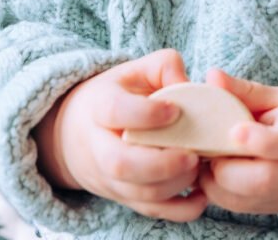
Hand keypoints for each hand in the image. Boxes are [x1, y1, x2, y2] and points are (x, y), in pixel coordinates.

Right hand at [34, 49, 207, 222]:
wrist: (76, 133)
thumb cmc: (118, 94)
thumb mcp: (135, 70)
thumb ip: (163, 66)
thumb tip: (188, 82)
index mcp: (99, 106)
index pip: (114, 111)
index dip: (145, 114)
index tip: (175, 110)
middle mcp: (98, 146)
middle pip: (120, 163)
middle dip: (160, 164)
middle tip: (192, 154)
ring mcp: (109, 177)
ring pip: (136, 192)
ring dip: (173, 185)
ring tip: (199, 167)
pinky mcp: (124, 196)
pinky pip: (149, 211)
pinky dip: (178, 210)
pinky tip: (201, 196)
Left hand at [197, 69, 277, 213]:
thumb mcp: (277, 98)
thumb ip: (244, 90)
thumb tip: (212, 75)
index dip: (260, 140)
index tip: (235, 130)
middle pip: (261, 178)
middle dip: (227, 164)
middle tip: (211, 144)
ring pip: (240, 198)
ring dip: (215, 177)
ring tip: (211, 153)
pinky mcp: (266, 209)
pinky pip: (232, 205)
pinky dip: (215, 188)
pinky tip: (216, 166)